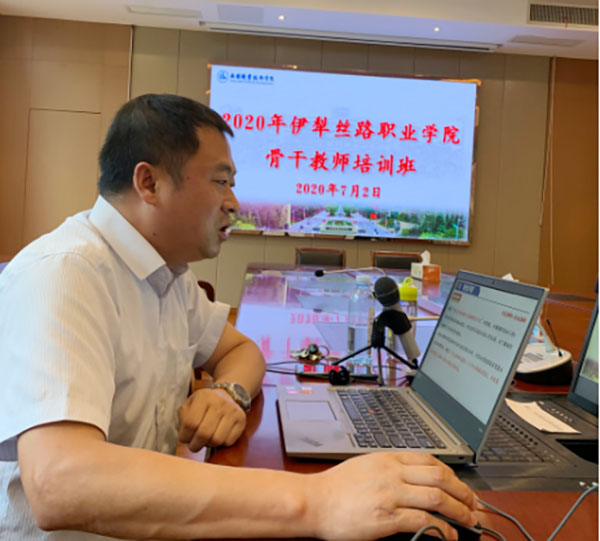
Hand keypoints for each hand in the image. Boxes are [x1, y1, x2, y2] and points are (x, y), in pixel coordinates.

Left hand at [178, 388, 246, 450]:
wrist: (227, 395)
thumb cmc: (204, 405)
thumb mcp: (190, 405)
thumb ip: (183, 418)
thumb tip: (184, 435)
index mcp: (203, 397)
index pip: (190, 423)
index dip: (185, 436)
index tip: (185, 439)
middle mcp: (219, 402)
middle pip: (204, 433)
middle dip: (195, 445)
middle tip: (193, 446)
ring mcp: (232, 410)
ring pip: (217, 440)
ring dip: (208, 445)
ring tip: (206, 440)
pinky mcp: (241, 419)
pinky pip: (229, 441)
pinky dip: (221, 444)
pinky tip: (217, 436)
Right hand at [309, 452, 477, 540]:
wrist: (314, 501)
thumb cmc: (335, 487)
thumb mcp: (366, 466)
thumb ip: (390, 469)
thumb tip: (413, 479)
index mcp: (388, 458)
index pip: (429, 460)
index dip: (451, 474)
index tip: (461, 485)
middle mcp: (392, 473)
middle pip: (439, 476)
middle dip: (462, 491)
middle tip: (474, 504)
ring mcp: (391, 494)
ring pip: (437, 497)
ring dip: (459, 510)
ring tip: (470, 520)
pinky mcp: (387, 517)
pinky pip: (423, 521)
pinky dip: (442, 529)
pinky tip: (450, 535)